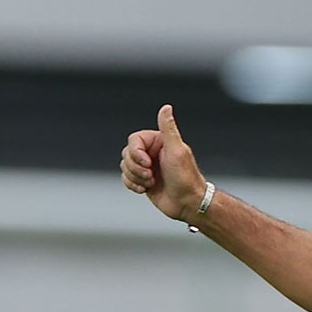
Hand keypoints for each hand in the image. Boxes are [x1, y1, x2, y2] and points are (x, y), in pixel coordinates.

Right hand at [120, 105, 209, 222]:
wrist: (187, 204)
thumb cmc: (185, 178)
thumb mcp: (177, 150)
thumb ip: (168, 129)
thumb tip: (167, 108)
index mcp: (159, 142)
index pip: (134, 140)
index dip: (136, 153)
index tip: (148, 163)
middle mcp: (151, 153)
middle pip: (126, 154)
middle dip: (136, 168)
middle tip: (151, 176)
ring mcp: (146, 167)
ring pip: (125, 167)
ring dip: (135, 177)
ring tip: (151, 182)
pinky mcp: (143, 180)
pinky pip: (126, 178)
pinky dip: (133, 185)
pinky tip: (145, 189)